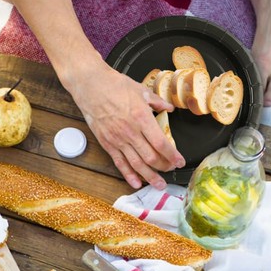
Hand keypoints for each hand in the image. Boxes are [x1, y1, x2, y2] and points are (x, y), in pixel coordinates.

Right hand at [66, 65, 184, 189]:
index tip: (180, 161)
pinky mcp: (107, 144)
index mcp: (142, 118)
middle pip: (151, 157)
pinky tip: (137, 183)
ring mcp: (118, 140)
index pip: (161, 143)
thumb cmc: (115, 86)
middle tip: (171, 170)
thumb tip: (169, 108)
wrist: (91, 87)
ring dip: (150, 177)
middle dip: (164, 167)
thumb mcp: (141, 90)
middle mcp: (131, 132)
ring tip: (159, 184)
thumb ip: (157, 102)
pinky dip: (129, 175)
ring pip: (137, 164)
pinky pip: (120, 163)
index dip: (172, 155)